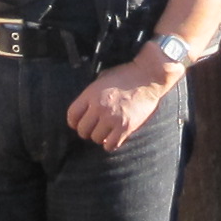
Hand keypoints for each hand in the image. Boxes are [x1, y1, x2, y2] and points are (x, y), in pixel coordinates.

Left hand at [67, 56, 182, 148]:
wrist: (149, 77)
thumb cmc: (126, 75)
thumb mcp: (103, 78)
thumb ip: (91, 94)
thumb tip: (84, 108)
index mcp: (91, 94)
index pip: (72, 116)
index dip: (74, 122)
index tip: (80, 122)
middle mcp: (99, 107)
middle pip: (82, 130)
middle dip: (87, 130)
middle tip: (95, 127)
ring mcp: (112, 118)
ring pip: (96, 139)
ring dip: (100, 137)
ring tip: (106, 131)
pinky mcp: (126, 127)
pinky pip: (111, 145)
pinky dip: (111, 143)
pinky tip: (114, 136)